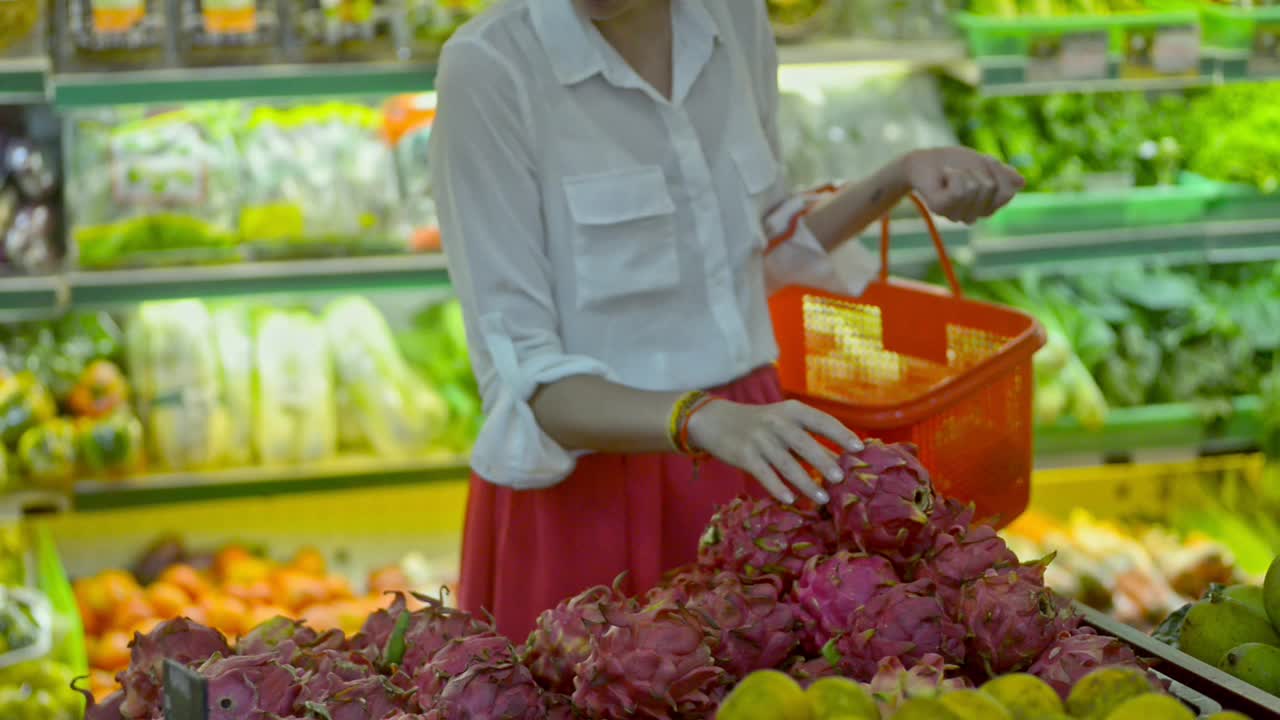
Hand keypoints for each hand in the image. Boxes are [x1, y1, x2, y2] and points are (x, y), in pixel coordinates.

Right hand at [686, 399, 862, 504]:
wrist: (716, 421)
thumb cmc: (761, 425)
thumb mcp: (786, 425)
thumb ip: (813, 441)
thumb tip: (843, 459)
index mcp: (792, 410)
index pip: (821, 421)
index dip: (841, 434)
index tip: (859, 448)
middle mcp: (777, 422)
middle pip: (804, 443)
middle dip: (823, 460)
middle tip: (841, 478)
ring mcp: (759, 439)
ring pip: (786, 463)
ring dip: (805, 482)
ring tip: (822, 498)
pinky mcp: (744, 455)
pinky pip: (764, 474)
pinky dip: (777, 487)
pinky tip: (790, 500)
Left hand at [901, 147, 1024, 223]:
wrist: (923, 160)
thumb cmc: (954, 162)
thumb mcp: (984, 164)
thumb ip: (1003, 174)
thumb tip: (1022, 183)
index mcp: (985, 206)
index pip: (1007, 194)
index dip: (998, 174)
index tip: (982, 167)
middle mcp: (972, 215)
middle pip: (993, 190)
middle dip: (981, 170)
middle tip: (964, 169)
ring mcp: (955, 214)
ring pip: (977, 189)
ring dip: (966, 172)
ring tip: (952, 173)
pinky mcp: (940, 208)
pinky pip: (961, 191)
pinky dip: (955, 175)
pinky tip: (946, 175)